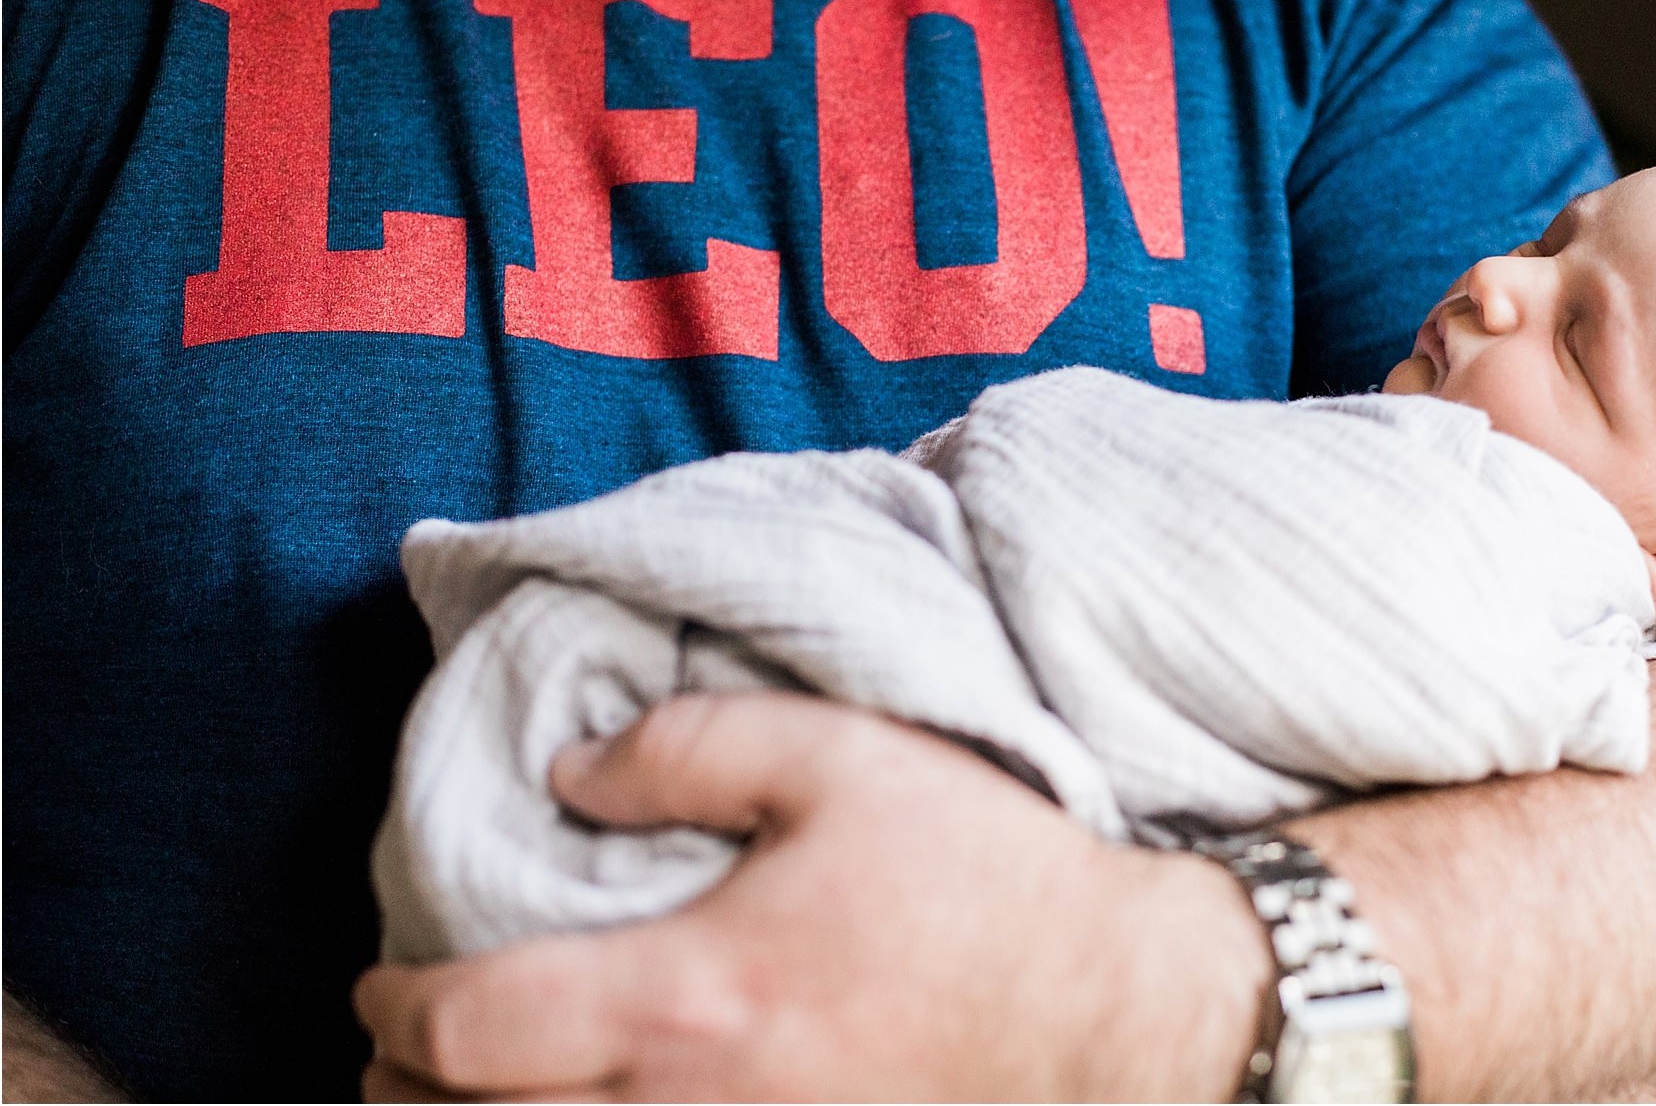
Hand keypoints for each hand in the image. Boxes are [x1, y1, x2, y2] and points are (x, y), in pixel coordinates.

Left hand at [354, 691, 1268, 1100]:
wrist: (1113, 1009)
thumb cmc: (982, 876)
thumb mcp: (842, 759)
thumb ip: (687, 746)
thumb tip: (567, 774)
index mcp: (685, 999)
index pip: (468, 1030)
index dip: (394, 1007)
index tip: (380, 980)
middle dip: (407, 1089)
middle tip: (394, 1046)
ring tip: (463, 1094)